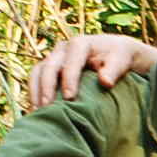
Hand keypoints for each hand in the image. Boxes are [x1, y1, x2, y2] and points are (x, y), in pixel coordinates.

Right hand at [26, 35, 156, 107]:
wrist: (112, 51)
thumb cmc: (118, 57)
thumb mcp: (121, 60)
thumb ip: (114, 70)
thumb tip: (105, 82)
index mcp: (81, 44)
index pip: (72, 61)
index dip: (69, 79)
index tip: (69, 97)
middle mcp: (63, 49)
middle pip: (49, 66)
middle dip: (47, 87)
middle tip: (48, 107)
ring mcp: (54, 57)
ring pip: (37, 72)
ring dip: (36, 92)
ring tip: (38, 112)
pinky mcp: (49, 67)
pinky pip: (36, 79)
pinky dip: (34, 93)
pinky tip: (36, 110)